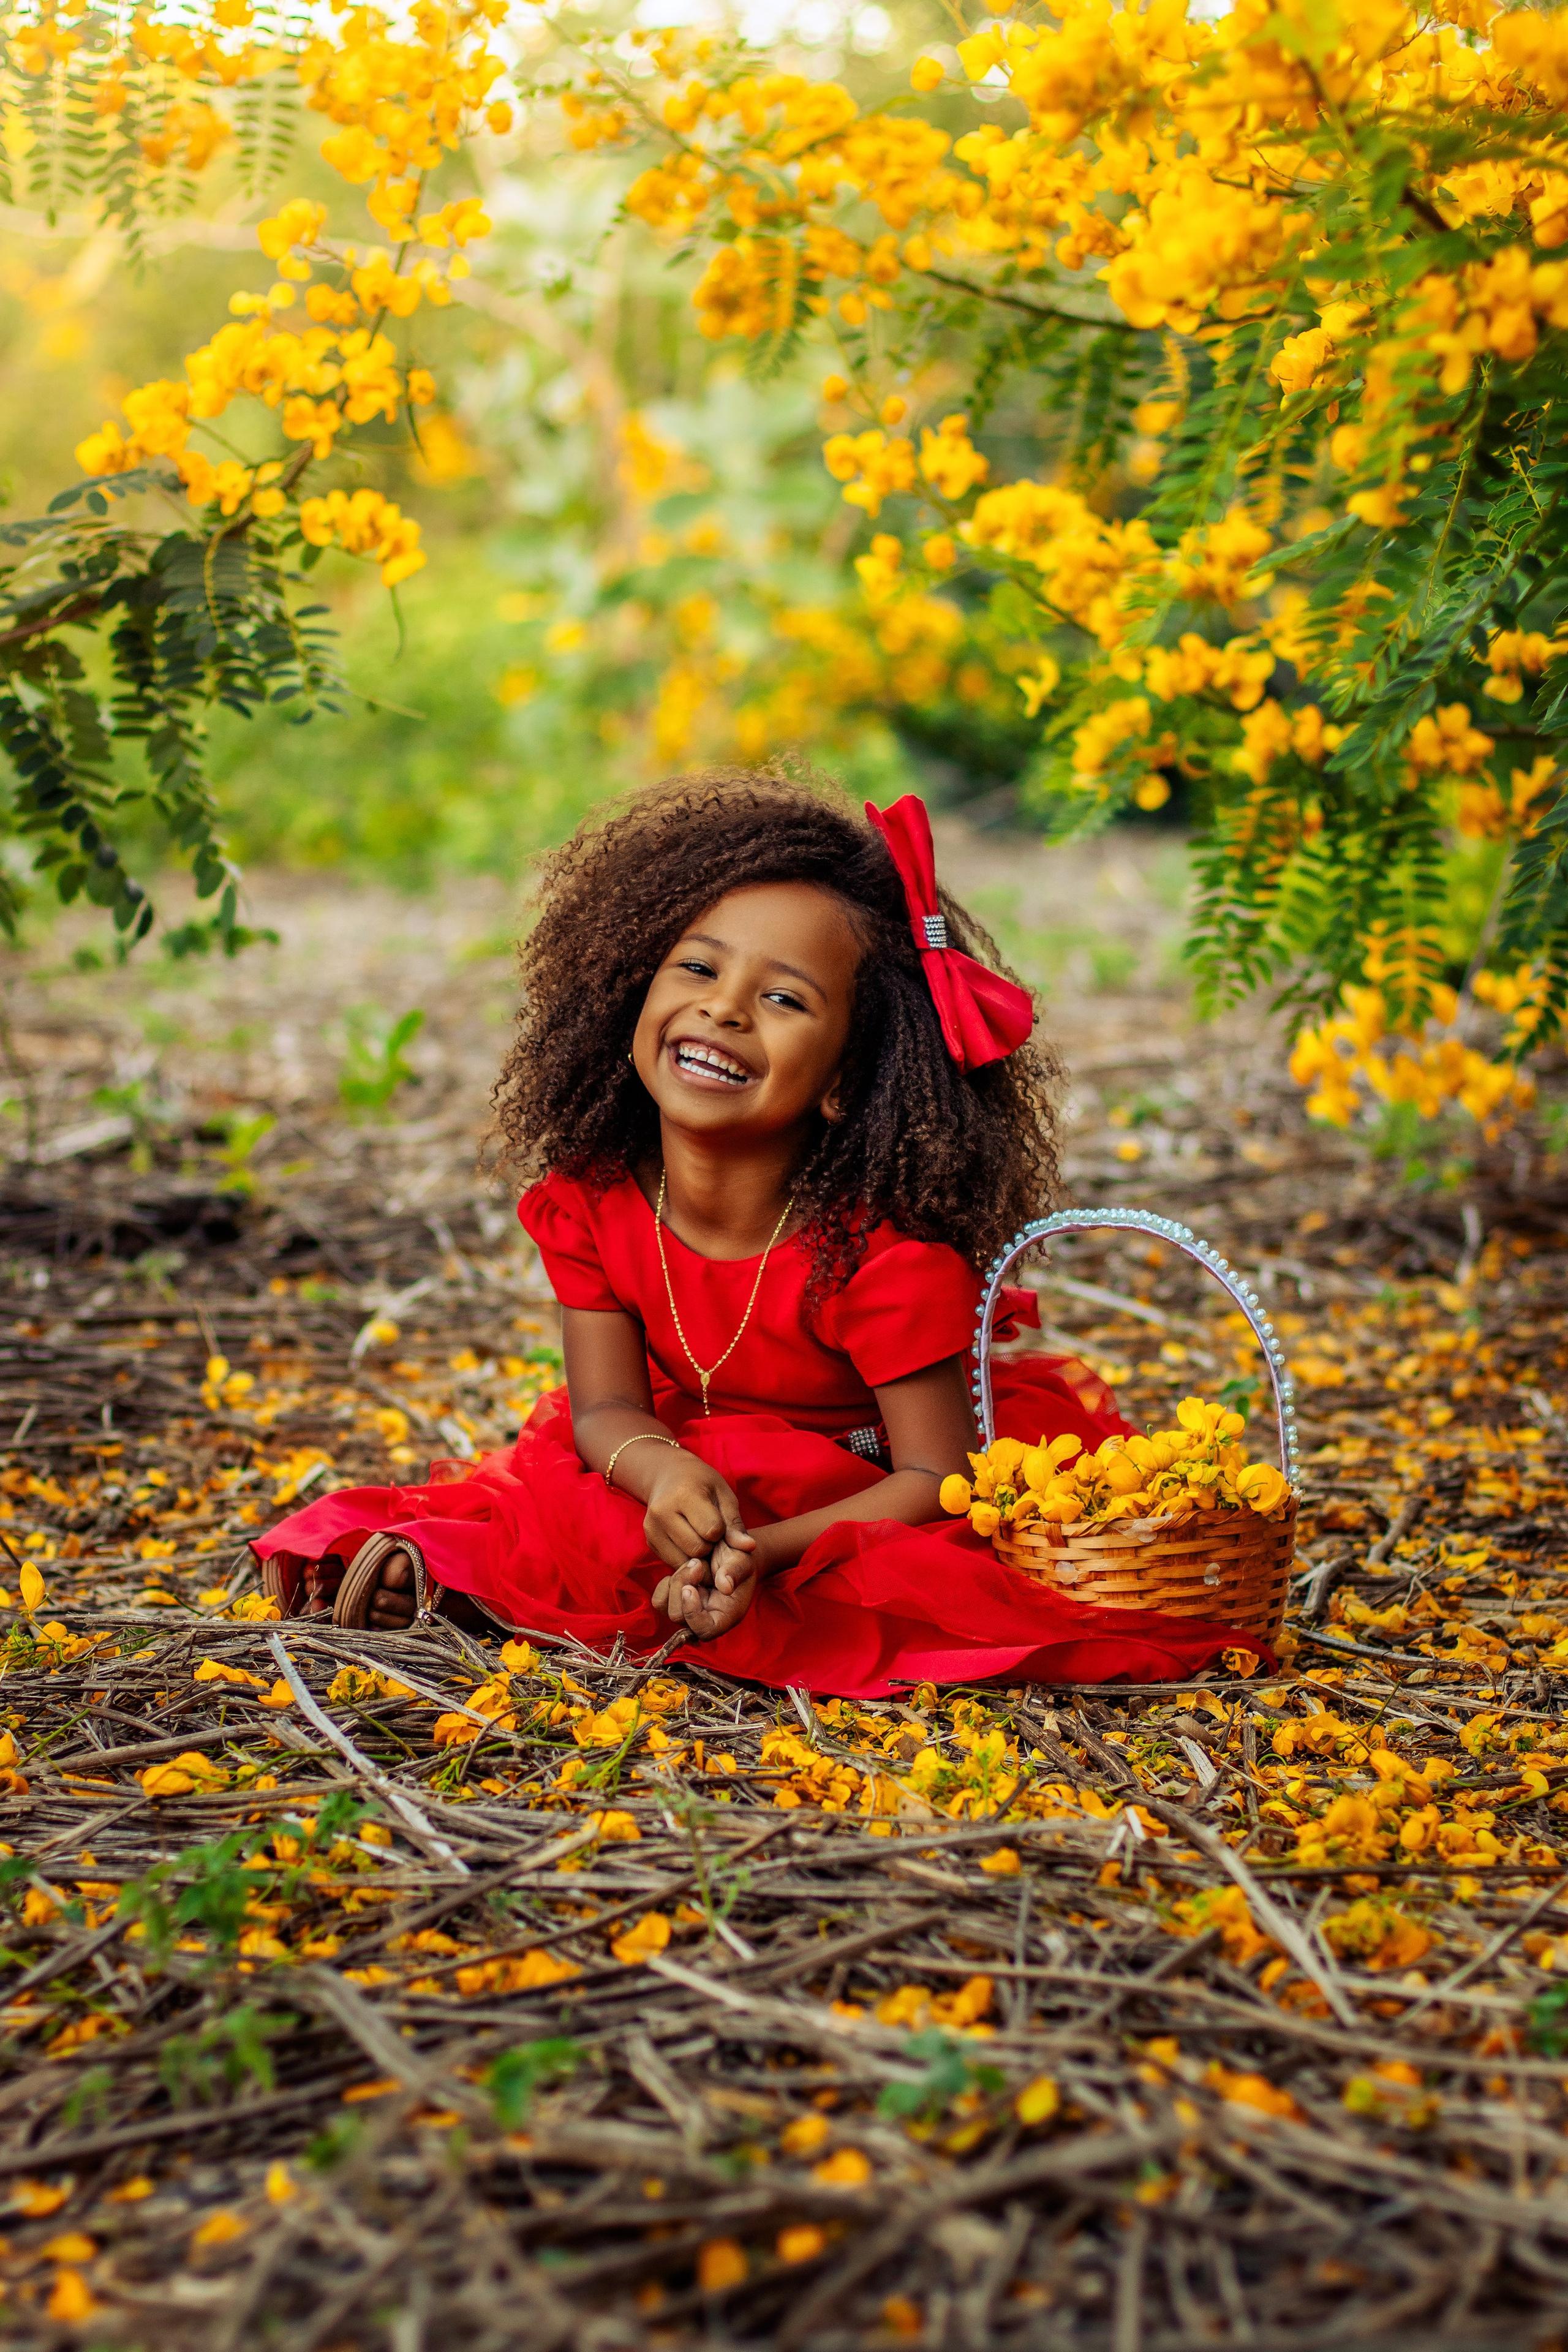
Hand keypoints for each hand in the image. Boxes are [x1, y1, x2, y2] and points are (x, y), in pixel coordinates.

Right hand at [642, 1455, 753, 1576]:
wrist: (668, 1474)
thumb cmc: (702, 1483)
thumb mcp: (723, 1496)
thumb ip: (735, 1524)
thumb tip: (749, 1547)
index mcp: (684, 1494)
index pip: (712, 1531)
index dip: (721, 1530)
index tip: (718, 1519)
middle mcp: (662, 1512)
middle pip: (698, 1549)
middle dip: (710, 1545)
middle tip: (710, 1531)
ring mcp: (652, 1528)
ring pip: (685, 1560)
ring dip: (698, 1554)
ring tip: (699, 1536)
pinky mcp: (649, 1540)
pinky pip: (673, 1563)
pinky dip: (686, 1557)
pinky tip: (688, 1540)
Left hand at [651, 1539, 759, 1638]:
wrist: (730, 1548)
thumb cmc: (740, 1556)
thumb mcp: (742, 1559)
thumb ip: (735, 1571)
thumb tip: (725, 1587)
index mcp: (726, 1615)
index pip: (704, 1630)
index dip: (692, 1613)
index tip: (690, 1588)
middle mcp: (705, 1617)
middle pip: (678, 1616)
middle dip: (682, 1585)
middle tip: (697, 1563)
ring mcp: (689, 1610)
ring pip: (665, 1607)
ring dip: (676, 1581)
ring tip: (694, 1564)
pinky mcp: (676, 1600)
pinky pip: (659, 1599)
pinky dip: (666, 1583)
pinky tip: (683, 1570)